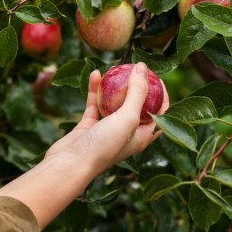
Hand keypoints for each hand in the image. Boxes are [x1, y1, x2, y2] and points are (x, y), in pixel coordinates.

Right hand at [46, 62, 168, 172]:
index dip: (161, 95)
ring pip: (114, 104)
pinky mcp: (89, 126)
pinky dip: (95, 90)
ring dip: (115, 87)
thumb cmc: (105, 145)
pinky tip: (95, 74)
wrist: (70, 163)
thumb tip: (143, 67)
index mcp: (143, 136)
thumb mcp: (128, 117)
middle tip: (136, 69)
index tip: (157, 77)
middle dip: (138, 88)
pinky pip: (95, 104)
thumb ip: (138, 92)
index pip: (159, 113)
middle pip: (137, 106)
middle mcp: (127, 133)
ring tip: (116, 69)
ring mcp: (107, 129)